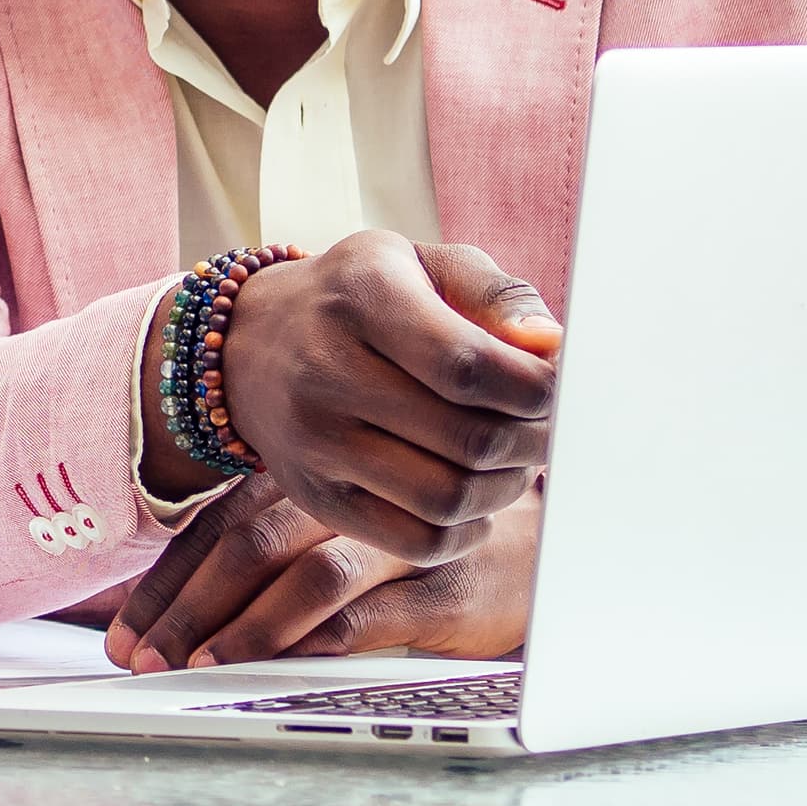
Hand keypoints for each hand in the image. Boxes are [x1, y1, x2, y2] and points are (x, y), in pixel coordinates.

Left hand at [105, 479, 540, 671]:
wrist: (542, 542)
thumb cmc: (415, 541)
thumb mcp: (333, 535)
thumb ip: (265, 555)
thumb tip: (168, 613)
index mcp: (307, 486)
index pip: (216, 528)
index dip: (164, 583)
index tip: (121, 636)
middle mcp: (345, 504)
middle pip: (245, 546)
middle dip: (184, 609)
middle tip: (142, 660)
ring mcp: (396, 544)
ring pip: (305, 576)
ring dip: (245, 626)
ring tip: (199, 667)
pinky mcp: (444, 588)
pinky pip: (372, 611)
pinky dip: (320, 638)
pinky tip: (281, 666)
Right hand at [176, 232, 561, 565]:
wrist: (250, 342)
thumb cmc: (361, 300)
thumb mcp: (419, 263)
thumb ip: (494, 292)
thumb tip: (552, 346)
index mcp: (361, 299)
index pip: (469, 365)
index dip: (536, 388)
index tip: (556, 388)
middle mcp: (325, 371)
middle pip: (469, 438)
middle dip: (532, 440)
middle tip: (545, 428)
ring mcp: (313, 442)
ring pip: (449, 499)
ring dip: (505, 488)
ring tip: (511, 461)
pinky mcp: (315, 497)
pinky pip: (417, 541)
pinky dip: (466, 529)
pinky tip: (472, 497)